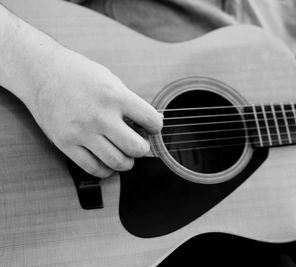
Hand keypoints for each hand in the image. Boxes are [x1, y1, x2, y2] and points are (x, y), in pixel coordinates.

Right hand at [25, 49, 162, 177]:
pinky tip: (107, 161)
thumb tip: (154, 122)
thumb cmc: (80, 75)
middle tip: (139, 144)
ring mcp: (81, 132)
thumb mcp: (112, 81)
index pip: (151, 120)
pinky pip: (93, 168)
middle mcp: (100, 116)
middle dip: (143, 148)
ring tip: (124, 154)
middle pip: (137, 148)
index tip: (150, 127)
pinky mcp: (65, 143)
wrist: (42, 72)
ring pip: (117, 162)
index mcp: (115, 96)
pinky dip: (106, 170)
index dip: (156, 127)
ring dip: (127, 162)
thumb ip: (132, 103)